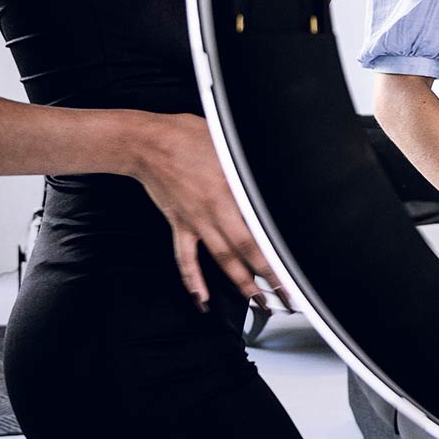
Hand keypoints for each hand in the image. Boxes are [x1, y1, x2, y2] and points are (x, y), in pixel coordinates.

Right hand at [128, 112, 286, 311]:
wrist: (148, 142)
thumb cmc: (187, 136)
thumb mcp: (228, 145)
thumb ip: (249, 167)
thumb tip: (272, 177)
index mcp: (228, 191)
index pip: (258, 232)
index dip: (275, 255)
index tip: (290, 270)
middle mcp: (213, 212)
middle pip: (243, 253)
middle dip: (265, 278)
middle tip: (283, 296)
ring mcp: (195, 222)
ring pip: (221, 260)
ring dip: (240, 284)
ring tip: (256, 303)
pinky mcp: (179, 224)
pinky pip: (185, 258)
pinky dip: (193, 280)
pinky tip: (201, 298)